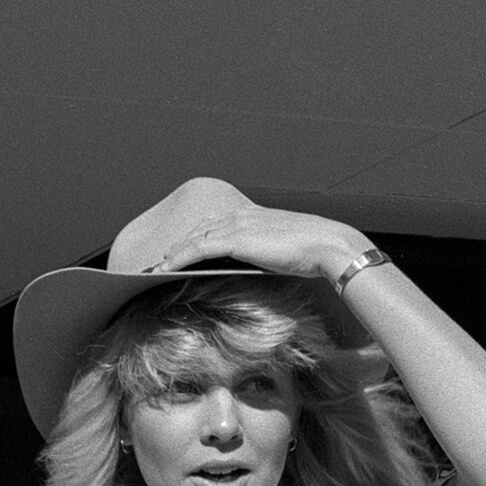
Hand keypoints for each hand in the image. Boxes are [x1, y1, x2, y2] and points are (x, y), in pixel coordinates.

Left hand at [143, 200, 364, 285]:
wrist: (328, 245)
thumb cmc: (313, 253)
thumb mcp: (283, 251)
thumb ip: (265, 254)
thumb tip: (257, 269)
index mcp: (253, 216)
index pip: (215, 225)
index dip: (195, 237)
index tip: (179, 249)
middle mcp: (242, 216)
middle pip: (200, 229)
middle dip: (179, 244)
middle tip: (160, 260)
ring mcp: (239, 226)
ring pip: (195, 238)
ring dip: (174, 253)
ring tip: (157, 267)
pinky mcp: (237, 239)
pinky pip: (199, 249)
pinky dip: (180, 258)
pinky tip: (167, 268)